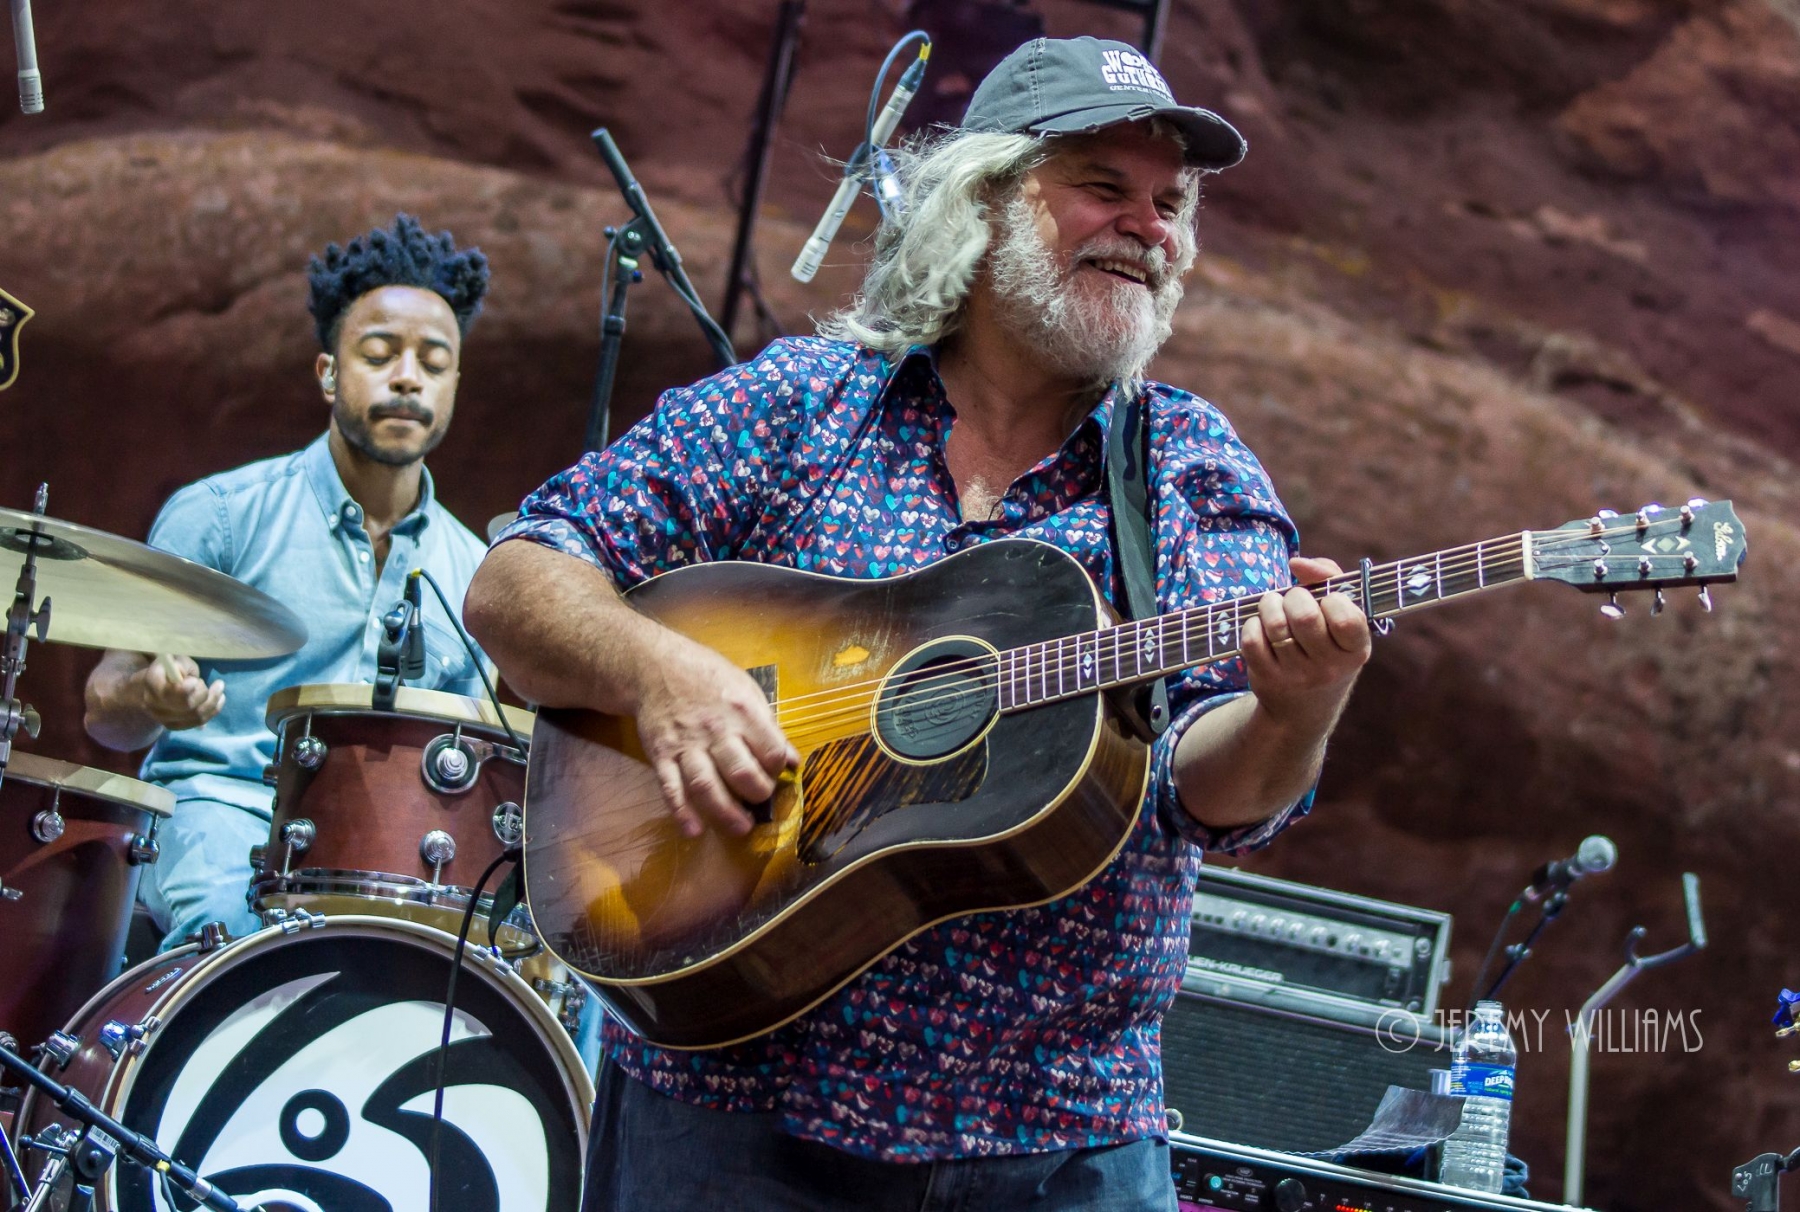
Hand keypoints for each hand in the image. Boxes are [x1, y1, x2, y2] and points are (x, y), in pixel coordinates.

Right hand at [135, 654, 224, 729]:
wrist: (158, 683)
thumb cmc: (172, 667)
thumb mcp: (177, 659)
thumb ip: (183, 667)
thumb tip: (192, 684)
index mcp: (151, 682)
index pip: (168, 692)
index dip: (187, 689)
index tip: (196, 680)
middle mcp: (152, 703)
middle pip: (186, 706)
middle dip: (203, 693)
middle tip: (207, 682)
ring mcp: (161, 717)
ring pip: (195, 716)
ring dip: (212, 702)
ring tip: (219, 688)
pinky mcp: (172, 725)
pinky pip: (197, 722)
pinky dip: (212, 711)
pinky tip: (219, 700)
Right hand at [632, 633, 799, 839]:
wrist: (656, 667)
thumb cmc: (708, 678)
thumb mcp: (746, 690)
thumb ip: (769, 727)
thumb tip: (792, 761)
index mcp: (742, 712)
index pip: (771, 751)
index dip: (778, 769)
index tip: (775, 774)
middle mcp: (715, 730)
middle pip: (741, 772)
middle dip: (757, 795)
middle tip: (759, 803)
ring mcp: (686, 745)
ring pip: (706, 786)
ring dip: (725, 813)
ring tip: (740, 828)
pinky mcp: (661, 755)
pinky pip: (671, 788)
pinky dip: (682, 813)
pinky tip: (694, 831)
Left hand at [1239, 556, 1370, 729]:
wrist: (1304, 707)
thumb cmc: (1325, 645)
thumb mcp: (1341, 617)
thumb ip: (1329, 578)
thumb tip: (1297, 563)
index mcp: (1356, 650)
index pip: (1346, 619)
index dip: (1332, 599)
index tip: (1327, 600)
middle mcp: (1330, 668)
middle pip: (1305, 616)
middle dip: (1294, 596)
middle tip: (1293, 599)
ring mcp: (1297, 676)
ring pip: (1275, 625)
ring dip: (1269, 605)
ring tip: (1273, 605)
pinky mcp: (1268, 679)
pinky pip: (1252, 640)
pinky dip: (1252, 624)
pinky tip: (1260, 626)